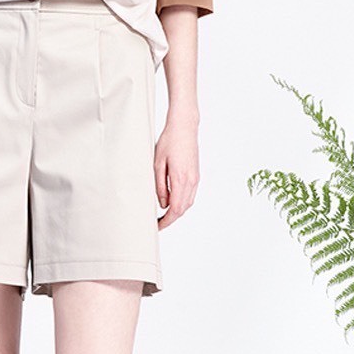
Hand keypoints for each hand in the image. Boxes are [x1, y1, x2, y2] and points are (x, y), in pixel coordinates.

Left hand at [154, 109, 199, 228]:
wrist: (185, 127)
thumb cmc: (170, 141)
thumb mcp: (158, 163)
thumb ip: (160, 186)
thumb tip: (162, 204)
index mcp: (181, 179)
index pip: (175, 209)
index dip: (166, 221)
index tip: (157, 226)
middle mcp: (191, 181)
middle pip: (183, 209)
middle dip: (170, 219)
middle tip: (158, 223)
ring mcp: (196, 178)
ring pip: (188, 203)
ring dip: (177, 211)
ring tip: (163, 215)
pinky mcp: (196, 175)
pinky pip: (190, 195)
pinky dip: (182, 202)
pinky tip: (172, 202)